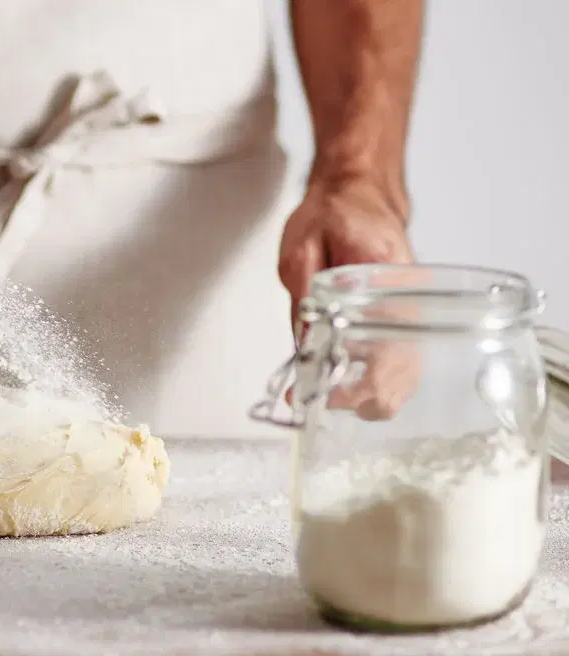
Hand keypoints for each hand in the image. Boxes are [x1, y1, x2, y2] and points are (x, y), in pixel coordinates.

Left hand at [278, 176, 418, 419]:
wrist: (358, 192)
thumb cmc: (332, 213)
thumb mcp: (302, 248)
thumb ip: (302, 295)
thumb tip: (302, 346)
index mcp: (385, 278)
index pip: (388, 346)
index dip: (359, 384)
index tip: (322, 394)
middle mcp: (409, 300)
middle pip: (406, 374)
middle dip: (366, 400)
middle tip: (321, 402)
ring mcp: (413, 312)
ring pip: (408, 376)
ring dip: (372, 396)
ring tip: (328, 397)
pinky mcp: (405, 319)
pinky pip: (401, 363)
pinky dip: (377, 382)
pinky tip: (346, 385)